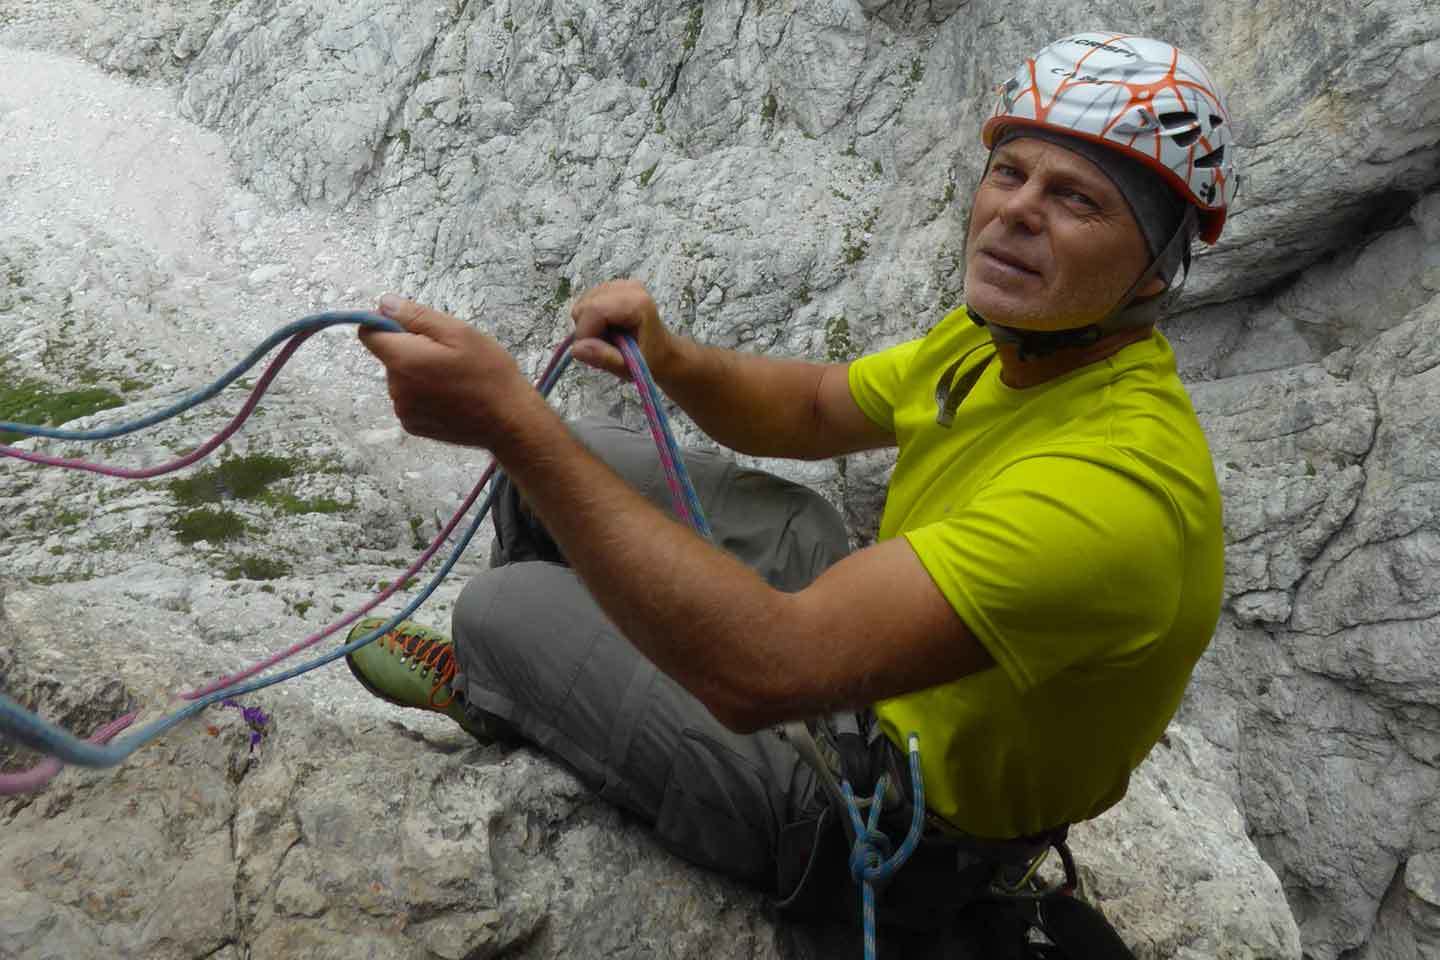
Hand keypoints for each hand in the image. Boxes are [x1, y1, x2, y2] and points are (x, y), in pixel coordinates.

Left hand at [358, 295, 539, 448]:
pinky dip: (423, 394)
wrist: (509, 420)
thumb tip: (384, 303)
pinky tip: (450, 396)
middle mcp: (395, 388)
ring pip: (400, 378)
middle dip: (411, 349)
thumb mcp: (459, 332)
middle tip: (448, 355)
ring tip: (453, 377)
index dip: (387, 324)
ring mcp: (403, 410)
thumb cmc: (489, 372)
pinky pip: (409, 400)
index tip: (415, 327)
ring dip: (418, 373)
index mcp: (403, 359)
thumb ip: (416, 316)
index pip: (369, 333)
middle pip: (389, 356)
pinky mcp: (413, 426)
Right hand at [569, 279, 676, 382]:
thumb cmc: (650, 360)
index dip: (585, 334)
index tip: (592, 352)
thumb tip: (576, 348)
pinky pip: (586, 302)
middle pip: (585, 305)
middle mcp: (629, 287)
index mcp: (638, 303)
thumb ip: (605, 358)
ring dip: (588, 325)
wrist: (663, 351)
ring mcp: (620, 284)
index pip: (594, 310)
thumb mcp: (629, 367)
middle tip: (604, 345)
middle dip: (586, 330)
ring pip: (582, 304)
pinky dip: (590, 318)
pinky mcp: (612, 286)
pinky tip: (607, 327)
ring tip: (609, 337)